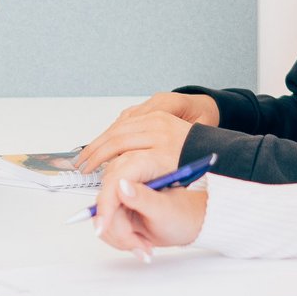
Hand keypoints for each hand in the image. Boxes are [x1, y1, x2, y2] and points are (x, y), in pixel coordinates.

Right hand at [74, 92, 217, 173]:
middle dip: (96, 153)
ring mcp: (154, 111)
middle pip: (117, 136)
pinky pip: (125, 119)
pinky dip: (110, 133)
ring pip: (118, 127)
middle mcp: (158, 120)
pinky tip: (101, 144)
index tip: (100, 184)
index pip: (129, 153)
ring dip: (99, 142)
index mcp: (168, 139)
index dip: (110, 170)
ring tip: (85, 158)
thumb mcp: (190, 168)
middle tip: (82, 168)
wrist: (214, 115)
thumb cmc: (205, 145)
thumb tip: (134, 189)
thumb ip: (163, 177)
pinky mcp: (151, 106)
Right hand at [93, 169, 208, 260]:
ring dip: (122, 239)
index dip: (103, 209)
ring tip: (143, 244)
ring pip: (104, 220)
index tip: (102, 228)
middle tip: (140, 243)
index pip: (110, 187)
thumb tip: (121, 186)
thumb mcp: (164, 209)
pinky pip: (108, 227)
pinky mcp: (119, 208)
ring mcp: (121, 195)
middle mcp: (127, 179)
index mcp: (139, 167)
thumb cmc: (183, 215)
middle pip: (105, 207)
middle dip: (120, 231)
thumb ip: (143, 197)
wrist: (189, 224)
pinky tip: (139, 241)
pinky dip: (122, 240)